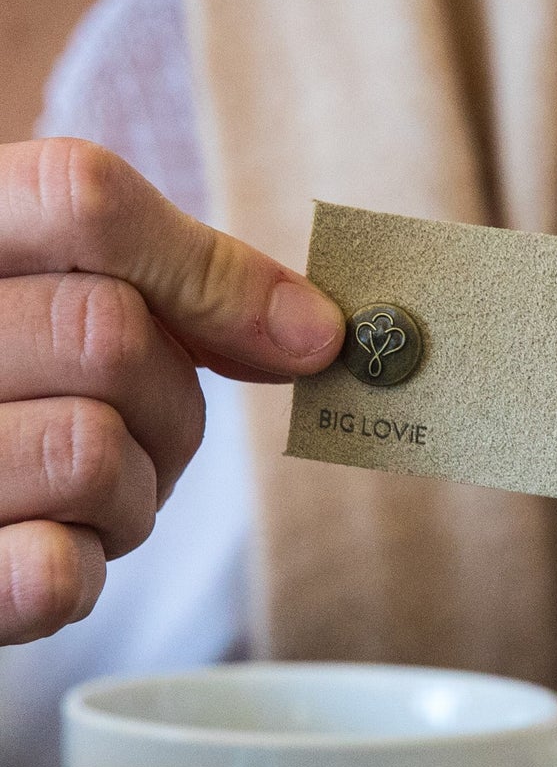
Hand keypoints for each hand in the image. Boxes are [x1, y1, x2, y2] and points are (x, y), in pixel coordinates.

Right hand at [0, 139, 343, 643]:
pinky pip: (52, 571)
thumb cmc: (13, 383)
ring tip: (77, 495)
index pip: (82, 196)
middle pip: (111, 334)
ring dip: (131, 496)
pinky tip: (44, 549)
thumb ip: (183, 285)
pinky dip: (82, 569)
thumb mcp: (67, 298)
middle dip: (170, 404)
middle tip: (135, 433)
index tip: (305, 337)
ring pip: (91, 451)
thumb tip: (317, 330)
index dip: (210, 273)